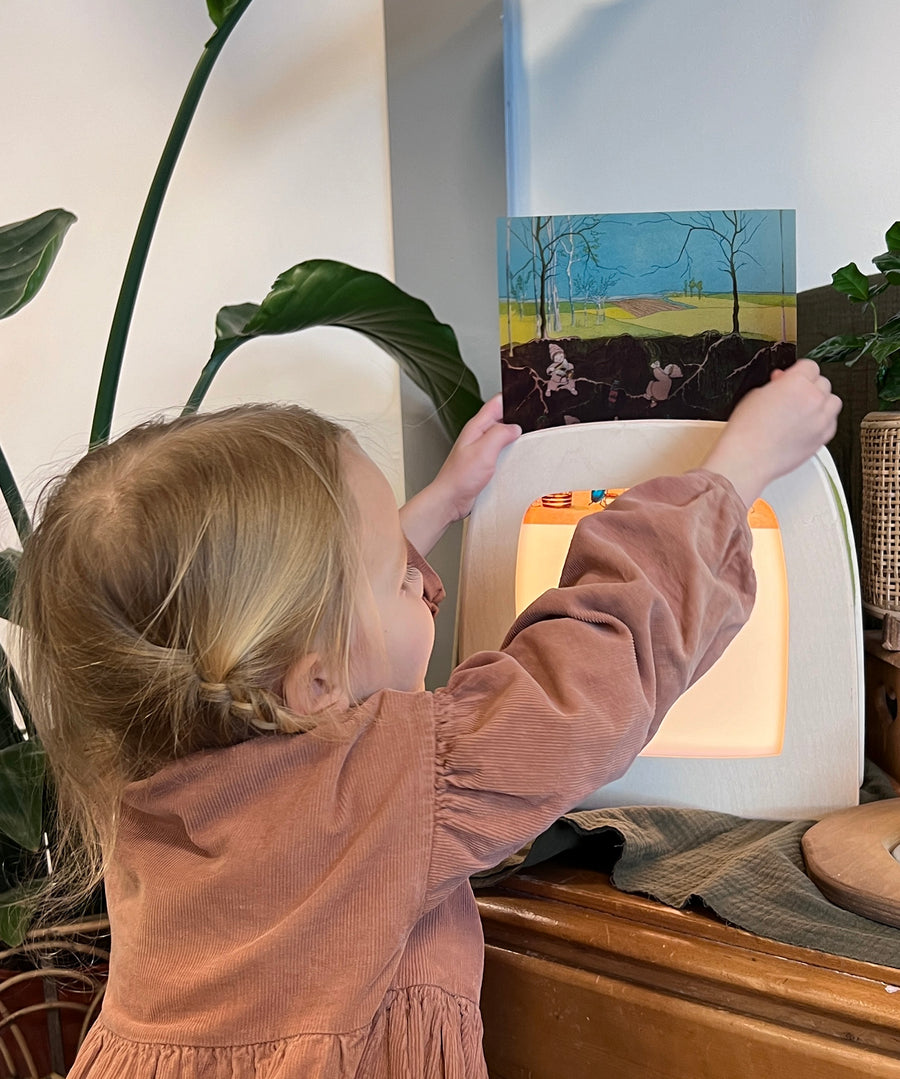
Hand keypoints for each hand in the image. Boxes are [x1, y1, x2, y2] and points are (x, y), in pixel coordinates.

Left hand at [400, 395, 520, 554]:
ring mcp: (482, 449)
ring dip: (514, 438)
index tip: (527, 398)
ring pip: (503, 436)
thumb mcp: (483, 451)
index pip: (496, 403)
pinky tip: (516, 459)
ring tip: (526, 440)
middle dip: (517, 418)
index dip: (512, 397)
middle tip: (532, 421)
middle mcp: (478, 436)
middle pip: (502, 418)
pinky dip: (511, 453)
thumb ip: (500, 434)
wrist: (451, 500)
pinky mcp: (485, 463)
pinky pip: (502, 452)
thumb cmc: (459, 478)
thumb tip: (515, 427)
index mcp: (476, 427)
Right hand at [701, 360, 841, 506]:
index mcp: (796, 383)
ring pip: (833, 402)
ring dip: (821, 403)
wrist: (748, 458)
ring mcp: (821, 419)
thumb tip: (783, 382)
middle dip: (809, 387)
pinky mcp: (823, 438)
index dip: (798, 372)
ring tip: (803, 410)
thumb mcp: (755, 395)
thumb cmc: (746, 431)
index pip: (809, 366)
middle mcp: (813, 399)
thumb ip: (776, 385)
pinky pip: (832, 422)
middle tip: (793, 396)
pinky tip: (805, 425)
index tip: (792, 378)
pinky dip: (823, 421)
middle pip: (823, 382)